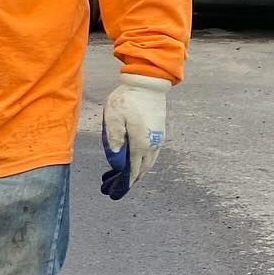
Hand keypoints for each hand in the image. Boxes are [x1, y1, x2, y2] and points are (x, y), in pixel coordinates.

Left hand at [101, 74, 169, 199]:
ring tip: (124, 177)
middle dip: (130, 180)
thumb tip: (116, 160)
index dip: (125, 183)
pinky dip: (143, 161)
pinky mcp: (159, 131)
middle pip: (142, 169)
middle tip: (116, 188)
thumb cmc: (128, 99)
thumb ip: (114, 139)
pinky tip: (135, 161)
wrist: (148, 83)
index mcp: (141, 143)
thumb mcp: (114, 118)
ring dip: (138, 171)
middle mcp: (153, 144)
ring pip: (149, 162)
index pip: (133, 170)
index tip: (116, 192)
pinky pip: (152, 153)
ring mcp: (158, 138)